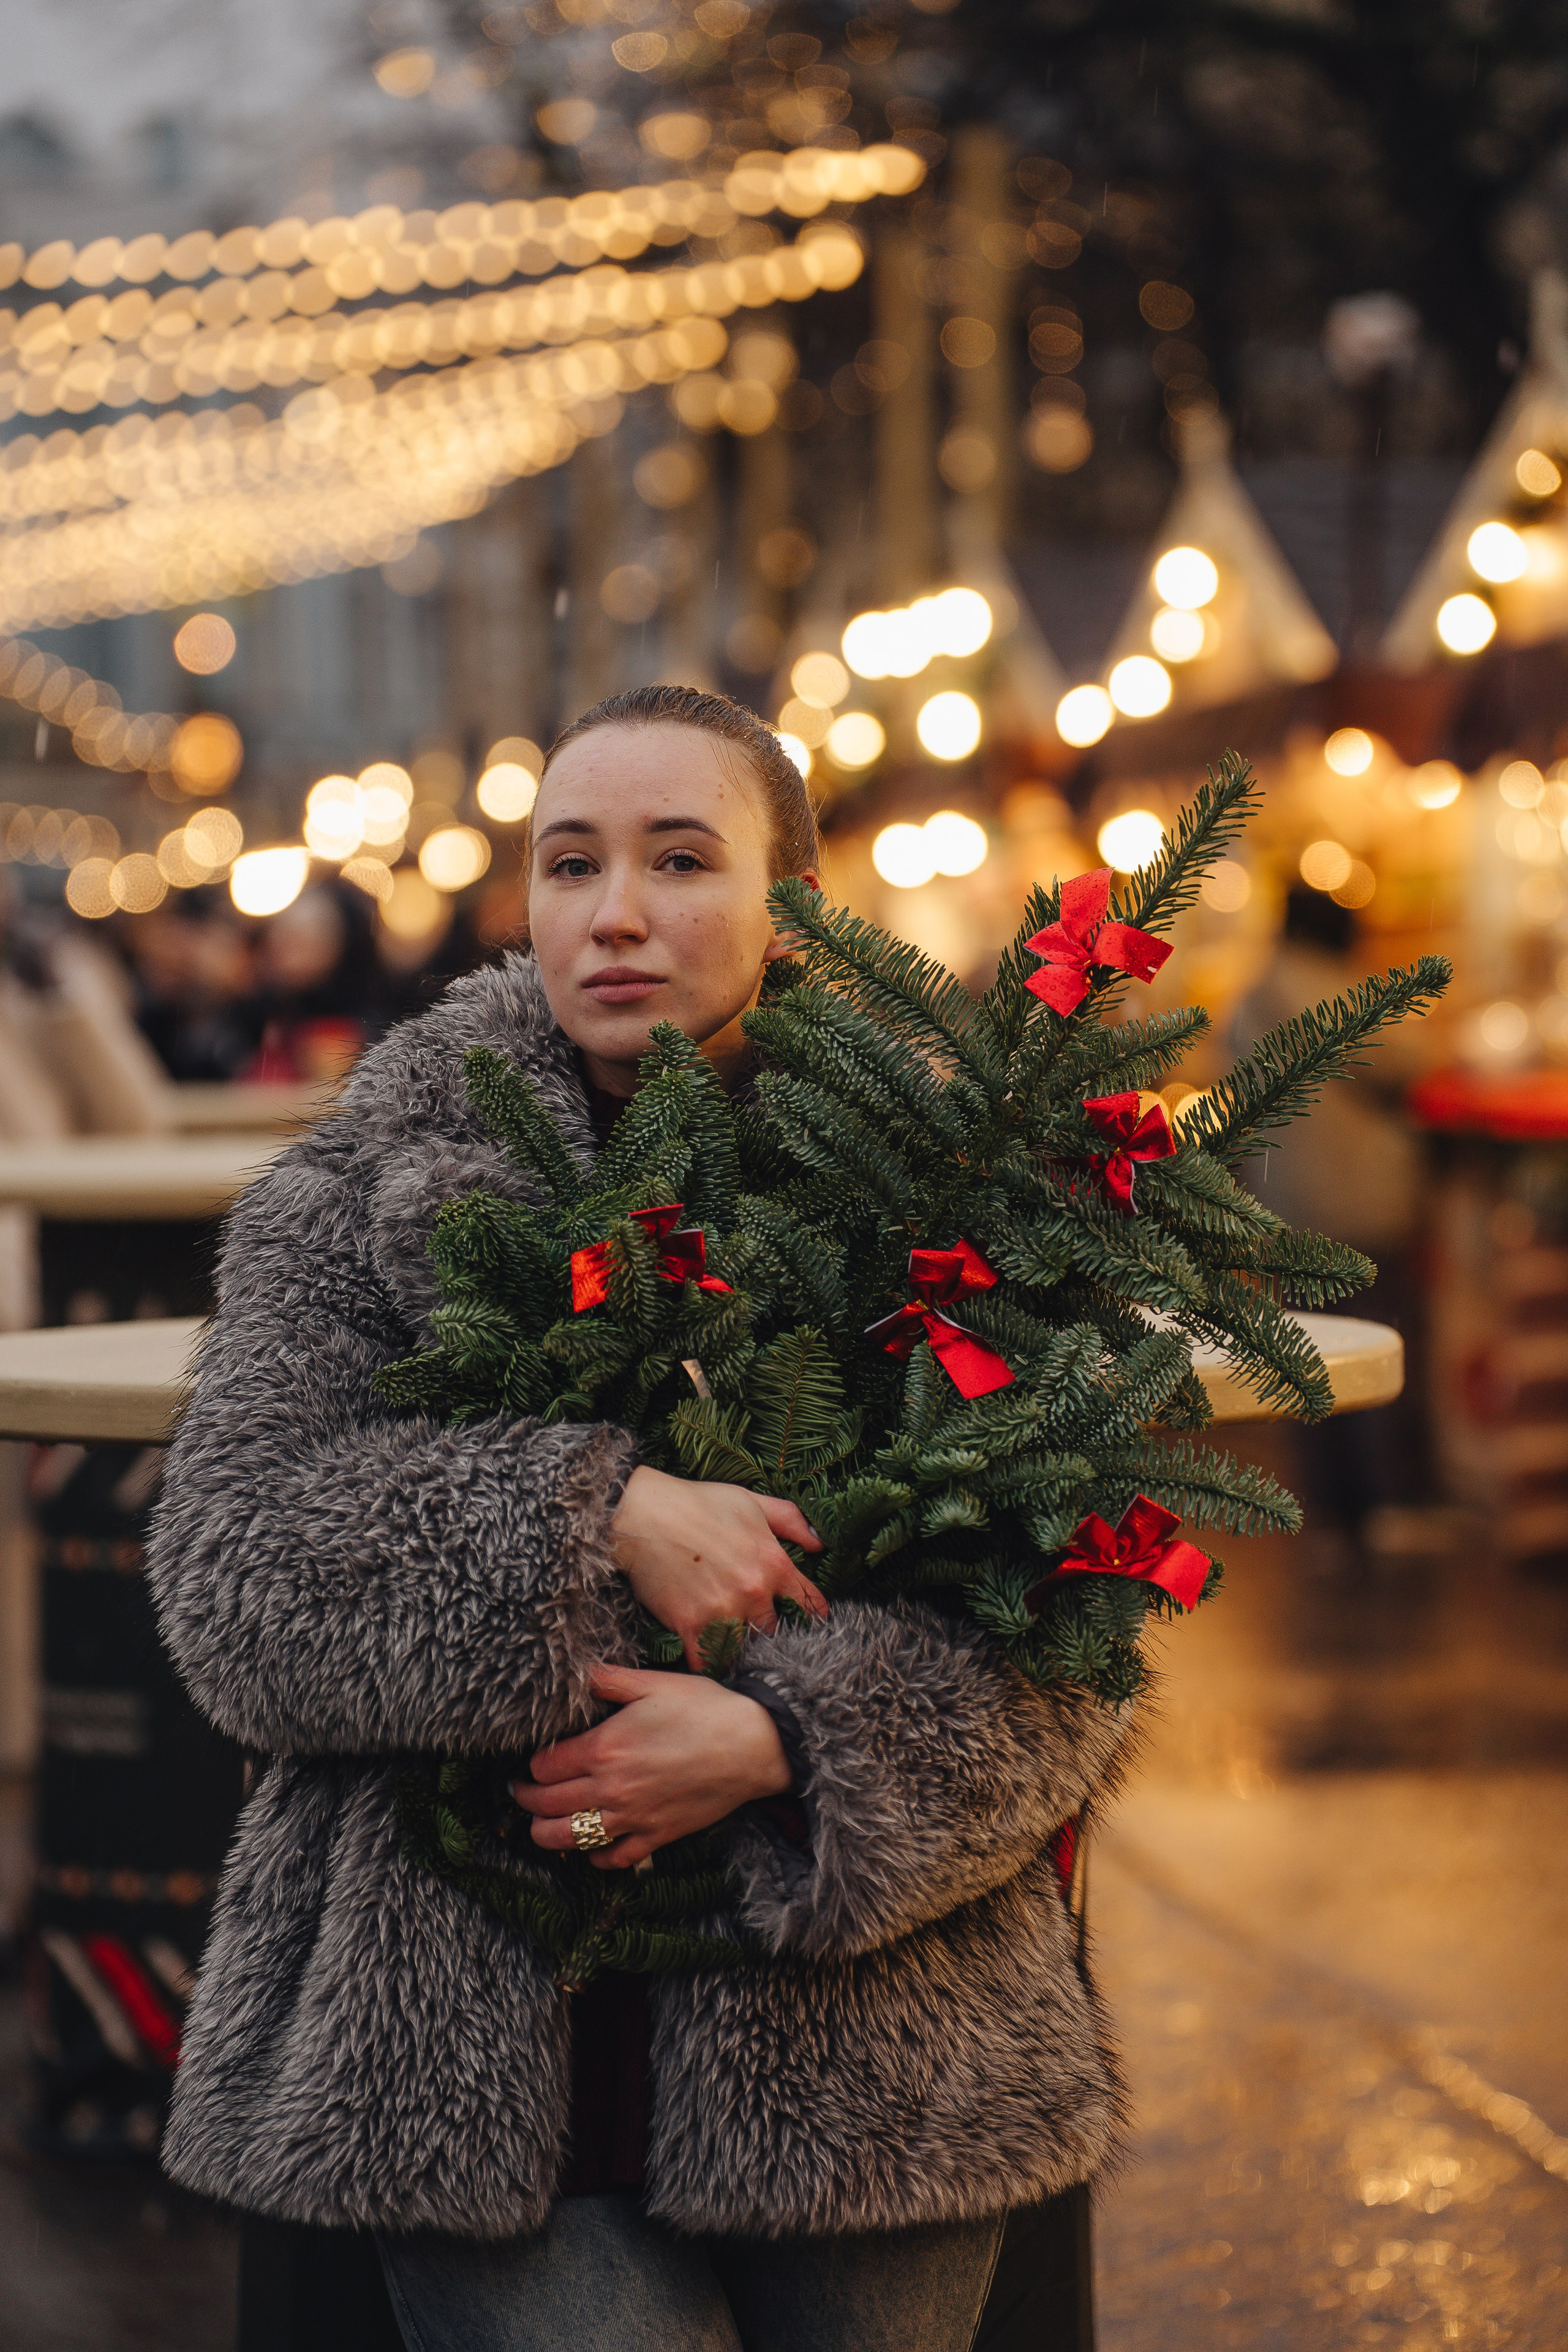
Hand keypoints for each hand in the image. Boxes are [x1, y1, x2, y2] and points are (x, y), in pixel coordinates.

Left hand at [511, 1663, 792, 1867]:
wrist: (755, 1746)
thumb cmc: (706, 1709)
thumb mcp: (654, 1683)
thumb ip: (609, 1679)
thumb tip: (577, 1671)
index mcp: (604, 1747)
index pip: (544, 1766)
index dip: (532, 1764)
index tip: (532, 1761)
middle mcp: (611, 1787)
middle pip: (547, 1805)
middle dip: (526, 1800)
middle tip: (520, 1793)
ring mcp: (633, 1817)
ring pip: (569, 1839)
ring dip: (546, 1834)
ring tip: (539, 1825)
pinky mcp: (657, 1836)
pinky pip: (613, 1859)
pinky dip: (595, 1857)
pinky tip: (590, 1848)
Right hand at [610, 1464, 825, 1669]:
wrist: (642, 1514)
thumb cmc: (696, 1503)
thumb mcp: (751, 1501)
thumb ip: (790, 1521)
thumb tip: (820, 1544)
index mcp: (773, 1562)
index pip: (808, 1601)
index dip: (810, 1614)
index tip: (809, 1624)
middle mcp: (754, 1591)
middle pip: (774, 1629)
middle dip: (767, 1629)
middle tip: (756, 1629)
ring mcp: (723, 1611)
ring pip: (743, 1646)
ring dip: (738, 1646)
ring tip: (731, 1643)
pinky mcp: (691, 1625)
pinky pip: (708, 1659)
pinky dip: (708, 1661)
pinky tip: (705, 1655)